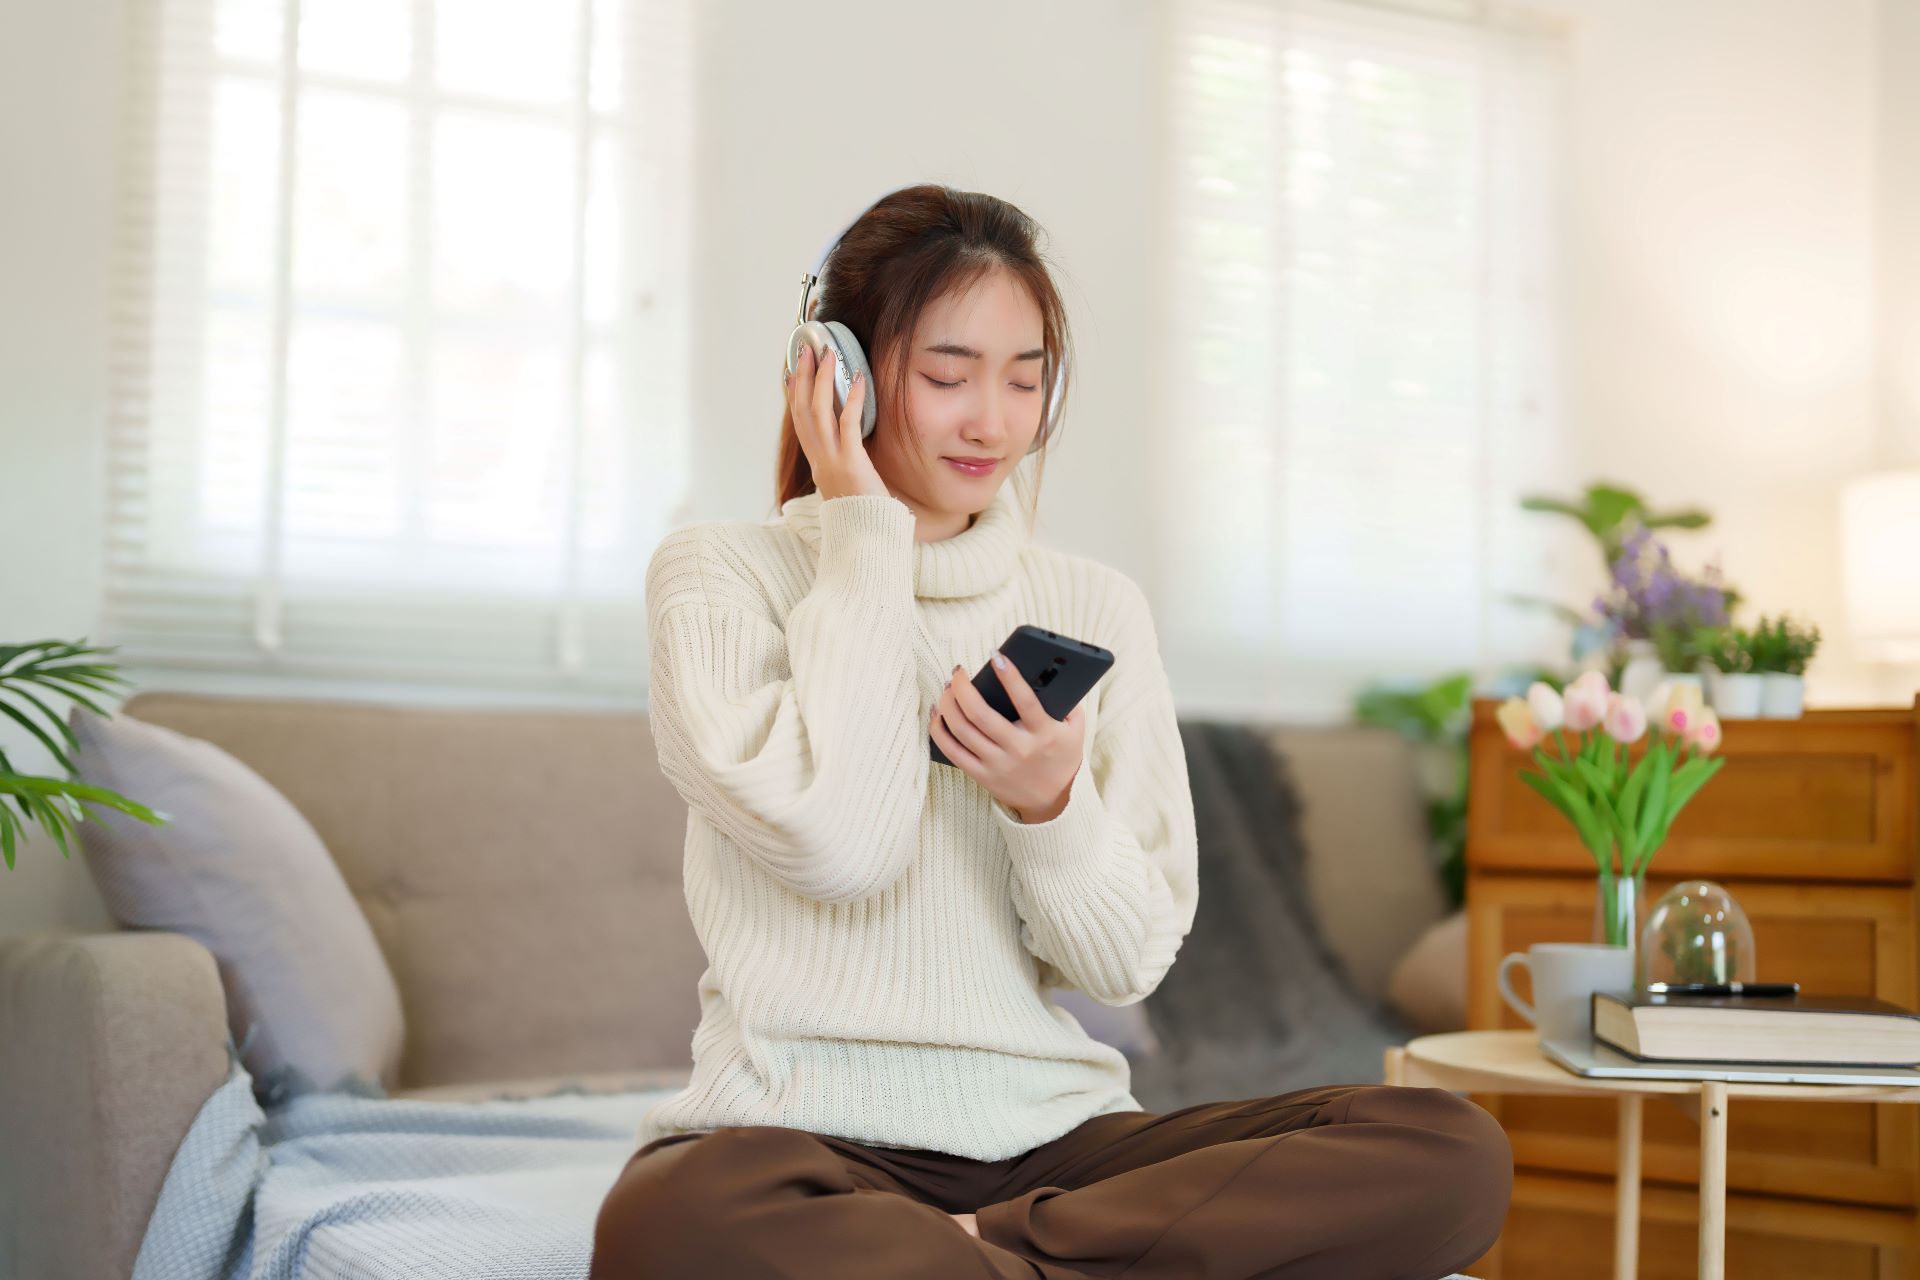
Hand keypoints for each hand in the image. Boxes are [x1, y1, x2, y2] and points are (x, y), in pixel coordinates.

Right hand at [787, 343, 888, 500]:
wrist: (866, 538)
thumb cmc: (863, 513)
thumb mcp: (848, 483)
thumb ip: (845, 462)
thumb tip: (852, 441)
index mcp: (817, 464)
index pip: (799, 423)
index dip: (793, 395)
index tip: (792, 371)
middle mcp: (819, 460)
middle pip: (803, 411)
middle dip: (803, 378)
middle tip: (807, 350)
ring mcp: (832, 461)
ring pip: (819, 413)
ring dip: (823, 380)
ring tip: (829, 355)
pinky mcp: (851, 463)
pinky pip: (849, 424)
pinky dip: (852, 399)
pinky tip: (858, 379)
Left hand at [931, 653, 1085, 820]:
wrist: (1054, 800)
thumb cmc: (1062, 756)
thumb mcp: (1074, 729)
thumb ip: (1068, 702)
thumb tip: (1049, 671)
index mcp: (1044, 733)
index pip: (1025, 701)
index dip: (1010, 676)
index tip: (996, 656)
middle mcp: (1018, 749)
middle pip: (981, 715)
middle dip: (963, 688)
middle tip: (957, 672)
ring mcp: (997, 765)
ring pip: (962, 731)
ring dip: (948, 704)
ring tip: (947, 688)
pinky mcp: (982, 776)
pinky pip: (953, 752)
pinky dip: (939, 730)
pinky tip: (937, 713)